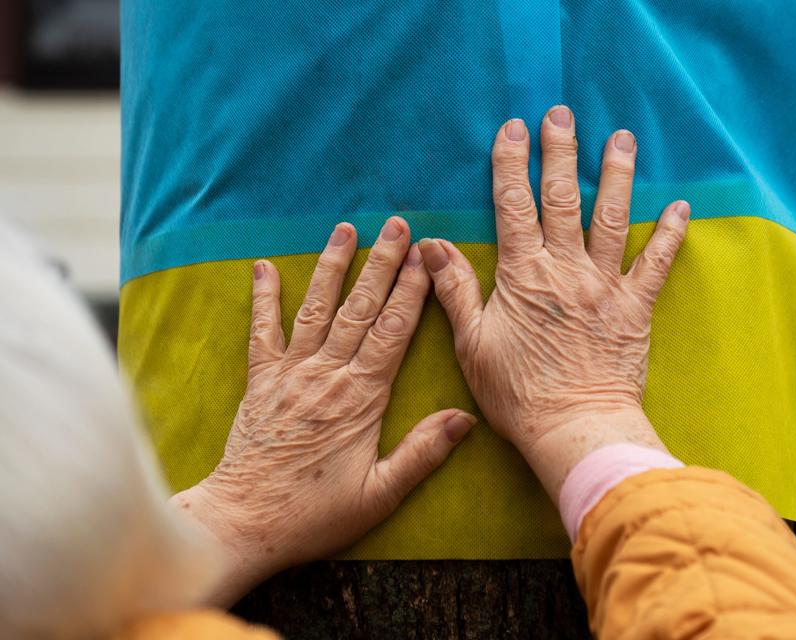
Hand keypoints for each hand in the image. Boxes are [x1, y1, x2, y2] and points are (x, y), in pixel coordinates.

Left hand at [173, 217, 474, 605]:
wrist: (243, 522)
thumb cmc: (314, 514)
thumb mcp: (380, 494)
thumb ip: (422, 453)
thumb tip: (465, 418)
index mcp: (360, 398)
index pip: (392, 332)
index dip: (409, 291)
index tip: (423, 256)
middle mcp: (326, 375)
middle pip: (359, 309)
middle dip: (380, 263)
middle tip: (394, 224)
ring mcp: (289, 374)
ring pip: (315, 309)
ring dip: (331, 267)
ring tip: (344, 230)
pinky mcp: (260, 382)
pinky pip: (262, 332)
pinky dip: (263, 298)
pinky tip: (263, 268)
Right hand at [418, 106, 688, 501]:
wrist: (574, 428)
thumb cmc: (518, 393)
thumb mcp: (472, 344)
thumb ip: (454, 289)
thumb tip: (431, 244)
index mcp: (524, 275)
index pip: (514, 206)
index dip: (512, 164)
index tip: (514, 129)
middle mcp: (566, 269)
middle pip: (563, 199)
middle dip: (561, 152)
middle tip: (563, 114)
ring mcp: (605, 285)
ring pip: (611, 218)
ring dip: (616, 175)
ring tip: (621, 139)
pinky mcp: (635, 308)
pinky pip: (655, 264)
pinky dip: (668, 234)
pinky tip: (679, 207)